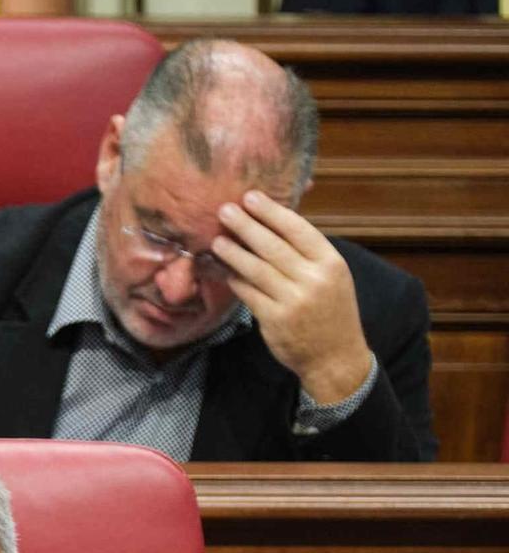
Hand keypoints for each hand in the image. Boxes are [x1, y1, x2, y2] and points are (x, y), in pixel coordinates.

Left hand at [212, 190, 374, 404]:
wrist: (335, 356)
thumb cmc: (330, 310)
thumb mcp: (331, 276)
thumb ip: (307, 253)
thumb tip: (274, 222)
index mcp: (331, 262)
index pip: (299, 229)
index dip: (273, 212)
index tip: (252, 197)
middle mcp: (314, 279)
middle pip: (273, 246)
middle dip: (246, 226)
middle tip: (225, 209)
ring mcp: (294, 300)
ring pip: (256, 269)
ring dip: (233, 252)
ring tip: (217, 239)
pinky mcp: (275, 319)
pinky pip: (248, 293)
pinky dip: (235, 279)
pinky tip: (224, 269)